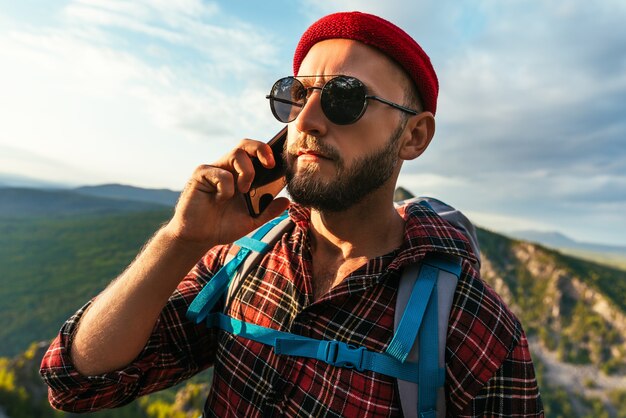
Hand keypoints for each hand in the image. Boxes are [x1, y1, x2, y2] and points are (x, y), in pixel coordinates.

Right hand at [164, 139, 289, 248]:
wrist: (198, 238)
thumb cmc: (222, 226)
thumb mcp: (251, 221)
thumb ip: (268, 211)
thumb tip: (286, 201)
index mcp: (241, 176)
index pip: (255, 154)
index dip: (268, 152)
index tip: (279, 163)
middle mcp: (228, 169)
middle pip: (245, 145)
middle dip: (261, 149)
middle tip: (270, 164)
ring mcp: (214, 170)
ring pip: (236, 154)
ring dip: (247, 172)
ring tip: (244, 191)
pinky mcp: (201, 174)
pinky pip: (221, 173)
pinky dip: (226, 188)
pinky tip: (219, 200)